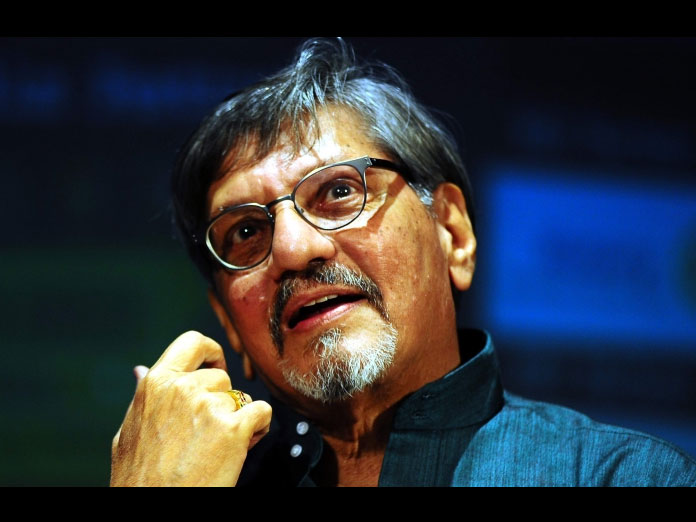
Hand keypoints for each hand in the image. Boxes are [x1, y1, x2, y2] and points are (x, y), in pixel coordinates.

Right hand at [110, 331, 271, 485]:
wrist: (155, 509)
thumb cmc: (141, 481)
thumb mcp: (129, 432)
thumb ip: (144, 397)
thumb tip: (141, 371)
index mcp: (156, 384)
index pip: (192, 342)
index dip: (210, 353)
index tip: (216, 368)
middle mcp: (182, 389)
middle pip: (222, 377)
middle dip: (222, 402)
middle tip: (209, 432)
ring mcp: (209, 406)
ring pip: (241, 398)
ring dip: (239, 419)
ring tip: (219, 447)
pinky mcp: (233, 428)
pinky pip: (262, 412)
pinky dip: (259, 429)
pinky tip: (241, 447)